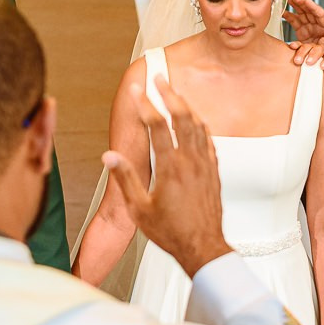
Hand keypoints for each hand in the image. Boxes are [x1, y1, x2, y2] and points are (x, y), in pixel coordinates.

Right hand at [102, 78, 229, 276]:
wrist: (203, 247)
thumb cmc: (171, 232)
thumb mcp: (139, 209)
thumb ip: (125, 179)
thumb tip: (109, 155)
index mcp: (171, 168)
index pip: (157, 127)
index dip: (145, 105)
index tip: (137, 90)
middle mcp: (191, 162)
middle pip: (181, 117)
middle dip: (169, 94)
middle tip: (159, 77)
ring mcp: (205, 165)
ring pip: (197, 125)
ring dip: (185, 105)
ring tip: (175, 92)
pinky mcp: (214, 172)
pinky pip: (208, 140)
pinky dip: (199, 125)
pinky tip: (195, 121)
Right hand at [284, 0, 323, 51]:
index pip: (319, 13)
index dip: (312, 6)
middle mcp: (316, 22)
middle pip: (308, 10)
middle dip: (300, 2)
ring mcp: (308, 25)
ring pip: (300, 13)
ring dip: (293, 5)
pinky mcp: (301, 31)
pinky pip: (294, 21)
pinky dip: (288, 16)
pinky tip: (281, 11)